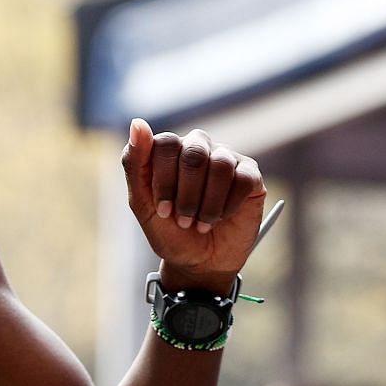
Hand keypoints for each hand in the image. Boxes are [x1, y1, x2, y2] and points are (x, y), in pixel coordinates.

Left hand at [120, 119, 265, 286]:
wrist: (200, 262)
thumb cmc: (169, 231)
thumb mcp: (143, 205)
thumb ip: (135, 165)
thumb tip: (137, 123)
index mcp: (169, 150)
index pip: (165, 143)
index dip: (164, 180)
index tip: (163, 211)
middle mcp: (198, 147)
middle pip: (193, 154)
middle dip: (186, 196)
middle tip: (184, 220)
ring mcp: (226, 158)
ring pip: (220, 165)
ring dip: (208, 204)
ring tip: (202, 223)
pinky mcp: (250, 175)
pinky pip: (242, 179)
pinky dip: (228, 206)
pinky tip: (222, 218)